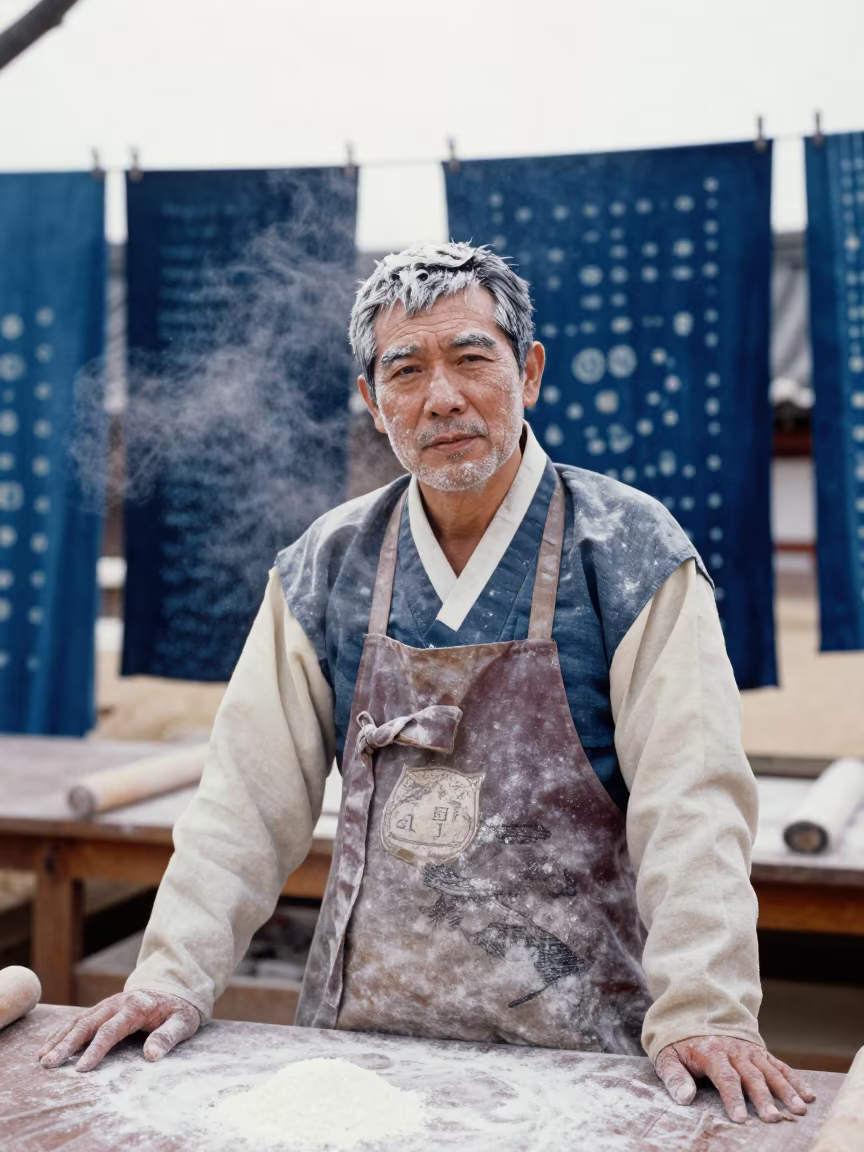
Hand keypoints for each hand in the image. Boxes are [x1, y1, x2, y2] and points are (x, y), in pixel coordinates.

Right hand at [38, 990, 200, 1071]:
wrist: (173, 989)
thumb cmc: (178, 1010)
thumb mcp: (183, 1022)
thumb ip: (168, 1037)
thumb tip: (151, 1056)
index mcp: (136, 1006)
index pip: (111, 1030)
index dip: (95, 1049)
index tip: (81, 1069)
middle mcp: (117, 1003)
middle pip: (88, 1024)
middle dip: (67, 1044)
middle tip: (49, 1064)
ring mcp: (107, 1005)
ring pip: (78, 1021)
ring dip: (59, 1039)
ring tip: (42, 1059)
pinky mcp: (101, 1009)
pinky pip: (78, 1020)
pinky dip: (62, 1032)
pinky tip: (48, 1047)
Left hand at [655, 1035, 815, 1122]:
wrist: (694, 1014)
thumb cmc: (680, 1043)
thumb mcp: (667, 1055)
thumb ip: (674, 1076)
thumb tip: (685, 1097)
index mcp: (711, 1051)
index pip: (725, 1076)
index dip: (733, 1097)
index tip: (740, 1118)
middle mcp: (734, 1050)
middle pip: (751, 1075)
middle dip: (762, 1098)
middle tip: (772, 1119)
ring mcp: (749, 1050)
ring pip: (770, 1070)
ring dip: (785, 1090)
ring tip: (798, 1110)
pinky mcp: (760, 1052)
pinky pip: (780, 1065)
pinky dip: (795, 1079)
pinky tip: (808, 1095)